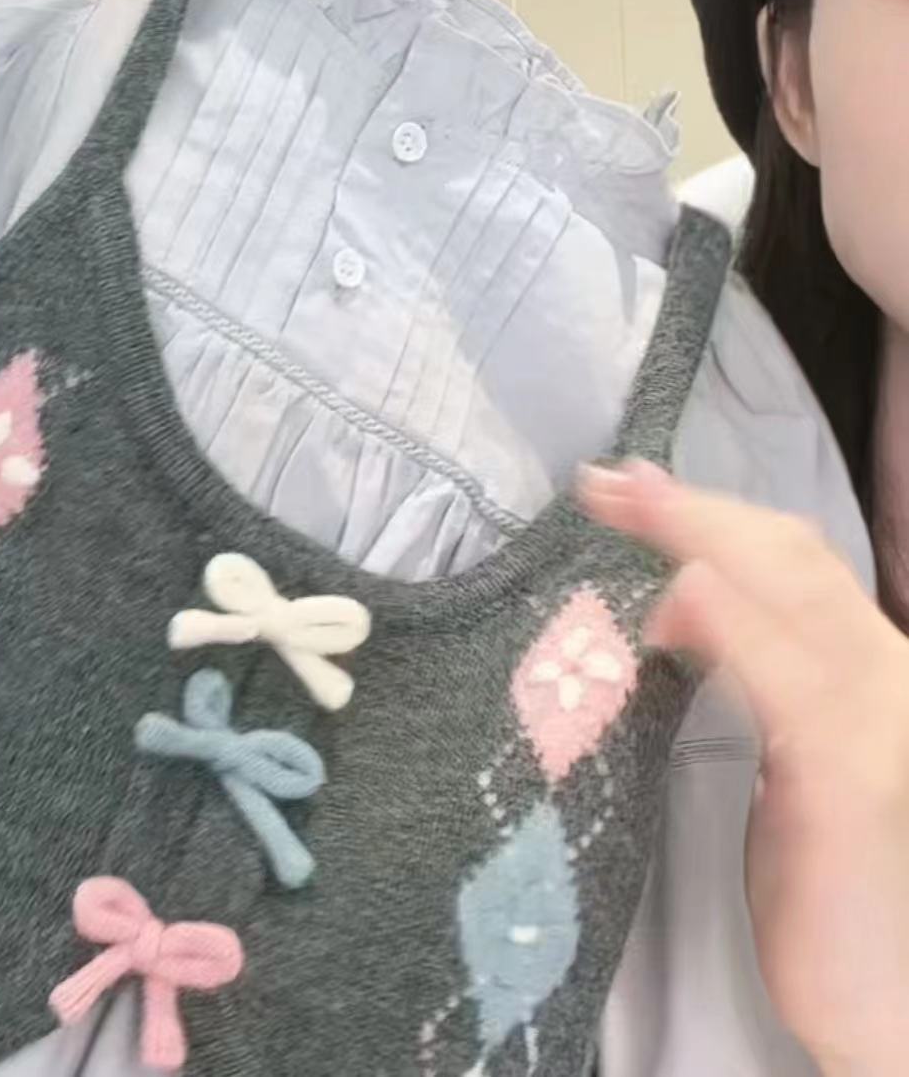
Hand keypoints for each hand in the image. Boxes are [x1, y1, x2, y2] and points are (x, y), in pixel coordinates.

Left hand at [578, 460, 908, 1076]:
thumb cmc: (826, 884)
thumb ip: (751, 679)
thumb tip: (675, 600)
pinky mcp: (852, 783)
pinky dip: (738, 629)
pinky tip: (685, 593)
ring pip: (790, 597)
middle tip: (602, 481)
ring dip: (696, 539)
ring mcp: (880, 721)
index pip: (788, 560)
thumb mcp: (782, 762)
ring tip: (621, 504)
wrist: (888, 1000)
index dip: (708, 510)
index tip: (625, 483)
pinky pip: (792, 689)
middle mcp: (884, 675)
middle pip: (786, 558)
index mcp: (863, 665)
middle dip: (689, 509)